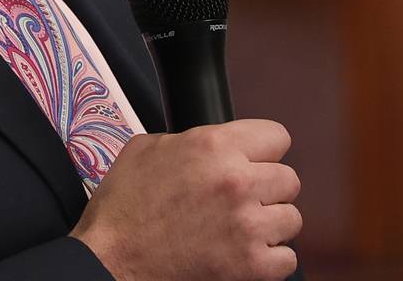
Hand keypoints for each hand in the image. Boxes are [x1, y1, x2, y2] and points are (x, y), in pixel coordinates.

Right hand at [70, 119, 301, 280]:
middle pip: (289, 179)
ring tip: (242, 229)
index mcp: (214, 146)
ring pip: (292, 218)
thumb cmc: (123, 208)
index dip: (262, 151)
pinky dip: (270, 260)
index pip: (277, 136)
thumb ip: (190, 139)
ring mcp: (247, 225)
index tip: (252, 162)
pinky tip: (244, 254)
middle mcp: (237, 181)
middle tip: (242, 201)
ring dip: (270, 225)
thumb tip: (213, 145)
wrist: (110, 260)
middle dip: (267, 189)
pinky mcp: (251, 265)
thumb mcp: (147, 148)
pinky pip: (287, 259)